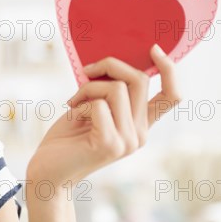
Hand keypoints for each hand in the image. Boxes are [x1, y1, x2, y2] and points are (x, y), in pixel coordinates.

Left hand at [27, 44, 180, 187]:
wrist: (48, 172)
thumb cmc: (67, 138)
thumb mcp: (94, 108)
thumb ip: (109, 92)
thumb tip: (112, 62)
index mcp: (140, 124)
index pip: (172, 96)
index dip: (169, 69)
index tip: (153, 49)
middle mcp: (140, 134)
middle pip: (139, 80)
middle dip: (110, 65)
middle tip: (86, 71)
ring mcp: (128, 141)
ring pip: (116, 88)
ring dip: (89, 86)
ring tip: (74, 101)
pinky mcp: (110, 144)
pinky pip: (98, 104)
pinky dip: (80, 102)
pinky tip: (71, 115)